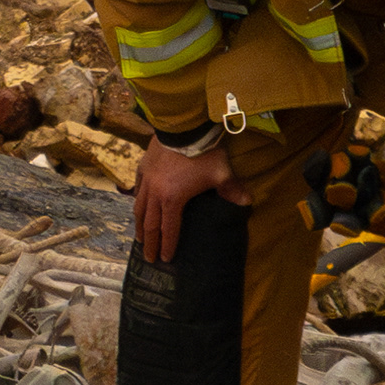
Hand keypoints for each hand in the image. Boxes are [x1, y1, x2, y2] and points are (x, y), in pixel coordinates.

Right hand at [133, 137, 247, 262]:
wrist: (183, 125)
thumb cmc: (202, 152)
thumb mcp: (220, 173)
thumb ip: (232, 190)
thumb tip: (247, 202)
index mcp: (173, 199)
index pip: (169, 228)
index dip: (168, 245)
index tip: (165, 259)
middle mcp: (155, 193)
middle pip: (150, 223)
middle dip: (150, 243)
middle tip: (148, 257)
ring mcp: (147, 179)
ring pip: (139, 207)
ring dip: (140, 225)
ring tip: (140, 237)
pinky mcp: (143, 166)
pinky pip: (137, 187)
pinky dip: (137, 200)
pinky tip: (138, 204)